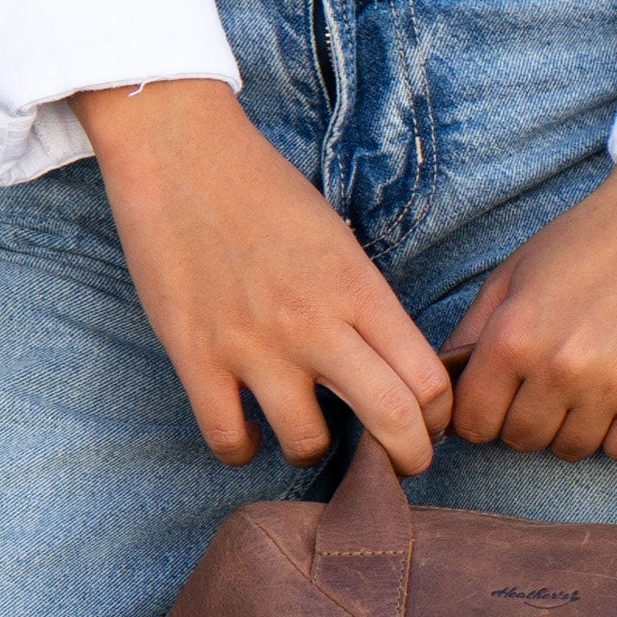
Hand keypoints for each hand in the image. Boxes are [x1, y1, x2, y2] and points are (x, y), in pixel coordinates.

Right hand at [72, 81, 450, 474]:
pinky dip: (244, 451)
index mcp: (356, 290)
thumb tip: (390, 367)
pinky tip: (250, 434)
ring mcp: (254, 347)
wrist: (179, 151)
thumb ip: (364, 304)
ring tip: (308, 437)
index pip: (427, 379)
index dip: (438, 418)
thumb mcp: (337, 240)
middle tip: (401, 465)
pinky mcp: (197, 359)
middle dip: (408, 457)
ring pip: (309, 444)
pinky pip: (230, 441)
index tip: (428, 425)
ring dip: (315, 453)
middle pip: (392, 420)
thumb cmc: (262, 191)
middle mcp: (313, 324)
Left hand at [446, 147, 616, 461]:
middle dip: (528, 418)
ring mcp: (612, 386)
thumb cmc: (590, 239)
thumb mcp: (515, 272)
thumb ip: (473, 331)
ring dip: (574, 425)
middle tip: (552, 381)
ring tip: (590, 381)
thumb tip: (445, 383)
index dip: (482, 415)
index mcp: (513, 337)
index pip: (473, 423)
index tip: (500, 399)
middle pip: (521, 440)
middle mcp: (559, 367)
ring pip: (571, 449)